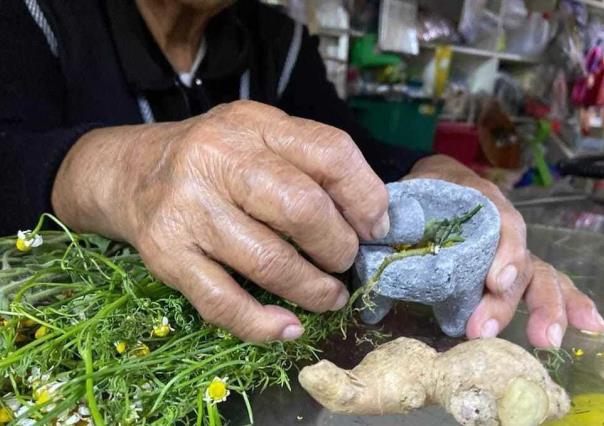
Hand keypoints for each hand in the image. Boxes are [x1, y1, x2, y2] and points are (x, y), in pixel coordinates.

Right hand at [52, 101, 389, 341]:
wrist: (132, 172)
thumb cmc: (213, 158)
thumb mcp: (261, 137)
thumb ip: (311, 164)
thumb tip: (372, 219)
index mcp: (254, 125)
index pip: (330, 153)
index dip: (365, 197)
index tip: (375, 228)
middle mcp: (217, 160)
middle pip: (302, 210)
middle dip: (338, 248)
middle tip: (345, 262)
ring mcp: (188, 210)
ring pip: (269, 262)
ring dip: (313, 290)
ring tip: (329, 296)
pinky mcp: (166, 255)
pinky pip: (224, 303)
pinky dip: (263, 324)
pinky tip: (287, 326)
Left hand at [408, 155, 603, 347]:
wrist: (433, 184)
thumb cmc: (423, 189)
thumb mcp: (412, 187)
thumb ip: (400, 209)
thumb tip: (375, 237)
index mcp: (480, 202)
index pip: (502, 223)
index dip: (504, 252)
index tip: (495, 281)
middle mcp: (503, 227)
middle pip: (518, 261)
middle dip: (508, 299)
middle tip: (484, 330)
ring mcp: (511, 250)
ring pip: (537, 276)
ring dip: (543, 309)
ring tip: (545, 339)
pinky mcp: (509, 271)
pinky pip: (544, 283)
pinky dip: (565, 303)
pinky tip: (586, 324)